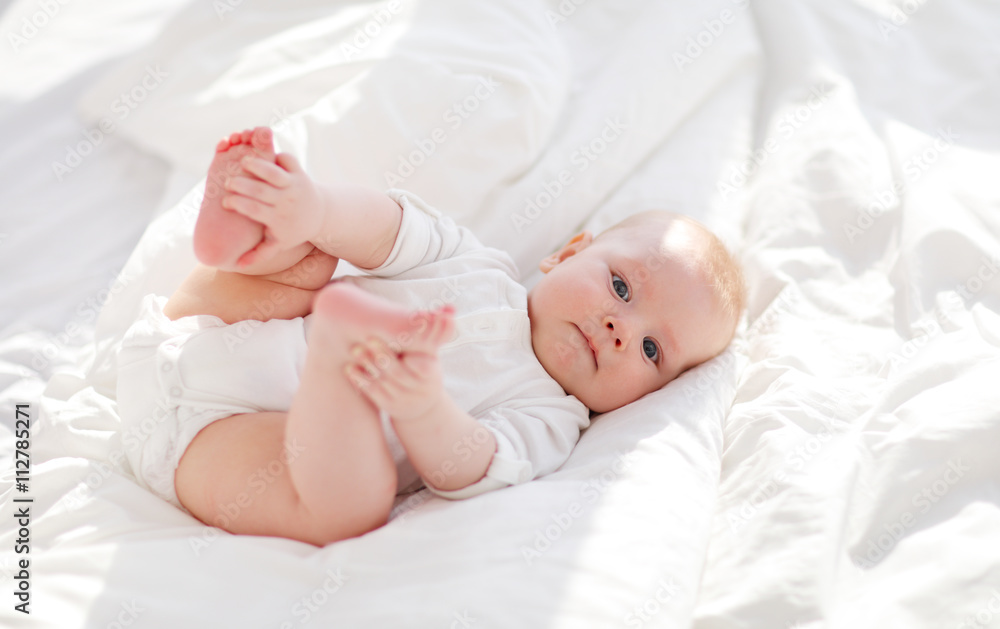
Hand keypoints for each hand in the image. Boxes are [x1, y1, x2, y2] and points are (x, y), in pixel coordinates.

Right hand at [221, 153, 328, 267]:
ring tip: (243, 162)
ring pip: (275, 173)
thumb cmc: (293, 230)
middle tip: (228, 182)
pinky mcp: (300, 173)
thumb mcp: (278, 244)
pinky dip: (277, 157)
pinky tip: (265, 156)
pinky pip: (288, 161)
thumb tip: (238, 266)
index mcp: (277, 218)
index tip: (225, 202)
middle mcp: (286, 201)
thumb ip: (258, 254)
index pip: (254, 210)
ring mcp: (294, 186)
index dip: (237, 204)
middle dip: (240, 184)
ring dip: (257, 165)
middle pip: (260, 190)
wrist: (320, 216)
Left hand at [345, 337, 446, 423]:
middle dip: (384, 355)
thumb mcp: (431, 355)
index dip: (412, 359)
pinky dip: (360, 380)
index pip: (424, 367)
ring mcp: (404, 400)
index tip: (398, 341)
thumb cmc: (423, 369)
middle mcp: (420, 390)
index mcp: (432, 374)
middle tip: (369, 339)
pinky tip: (350, 368)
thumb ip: (428, 336)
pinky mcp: (388, 406)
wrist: (422, 406)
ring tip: (356, 350)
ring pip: (383, 382)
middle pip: (399, 373)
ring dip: (368, 365)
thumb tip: (446, 309)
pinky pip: (372, 393)